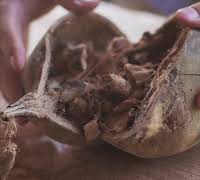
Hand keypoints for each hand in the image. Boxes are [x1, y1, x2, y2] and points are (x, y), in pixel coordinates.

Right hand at [0, 0, 99, 124]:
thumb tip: (95, 5)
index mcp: (9, 12)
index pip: (7, 28)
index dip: (11, 46)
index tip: (19, 65)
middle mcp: (0, 30)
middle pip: (1, 63)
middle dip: (11, 89)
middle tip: (23, 117)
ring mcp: (2, 43)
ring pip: (2, 72)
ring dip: (13, 95)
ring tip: (26, 123)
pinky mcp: (7, 52)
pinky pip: (7, 73)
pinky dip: (17, 89)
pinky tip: (29, 106)